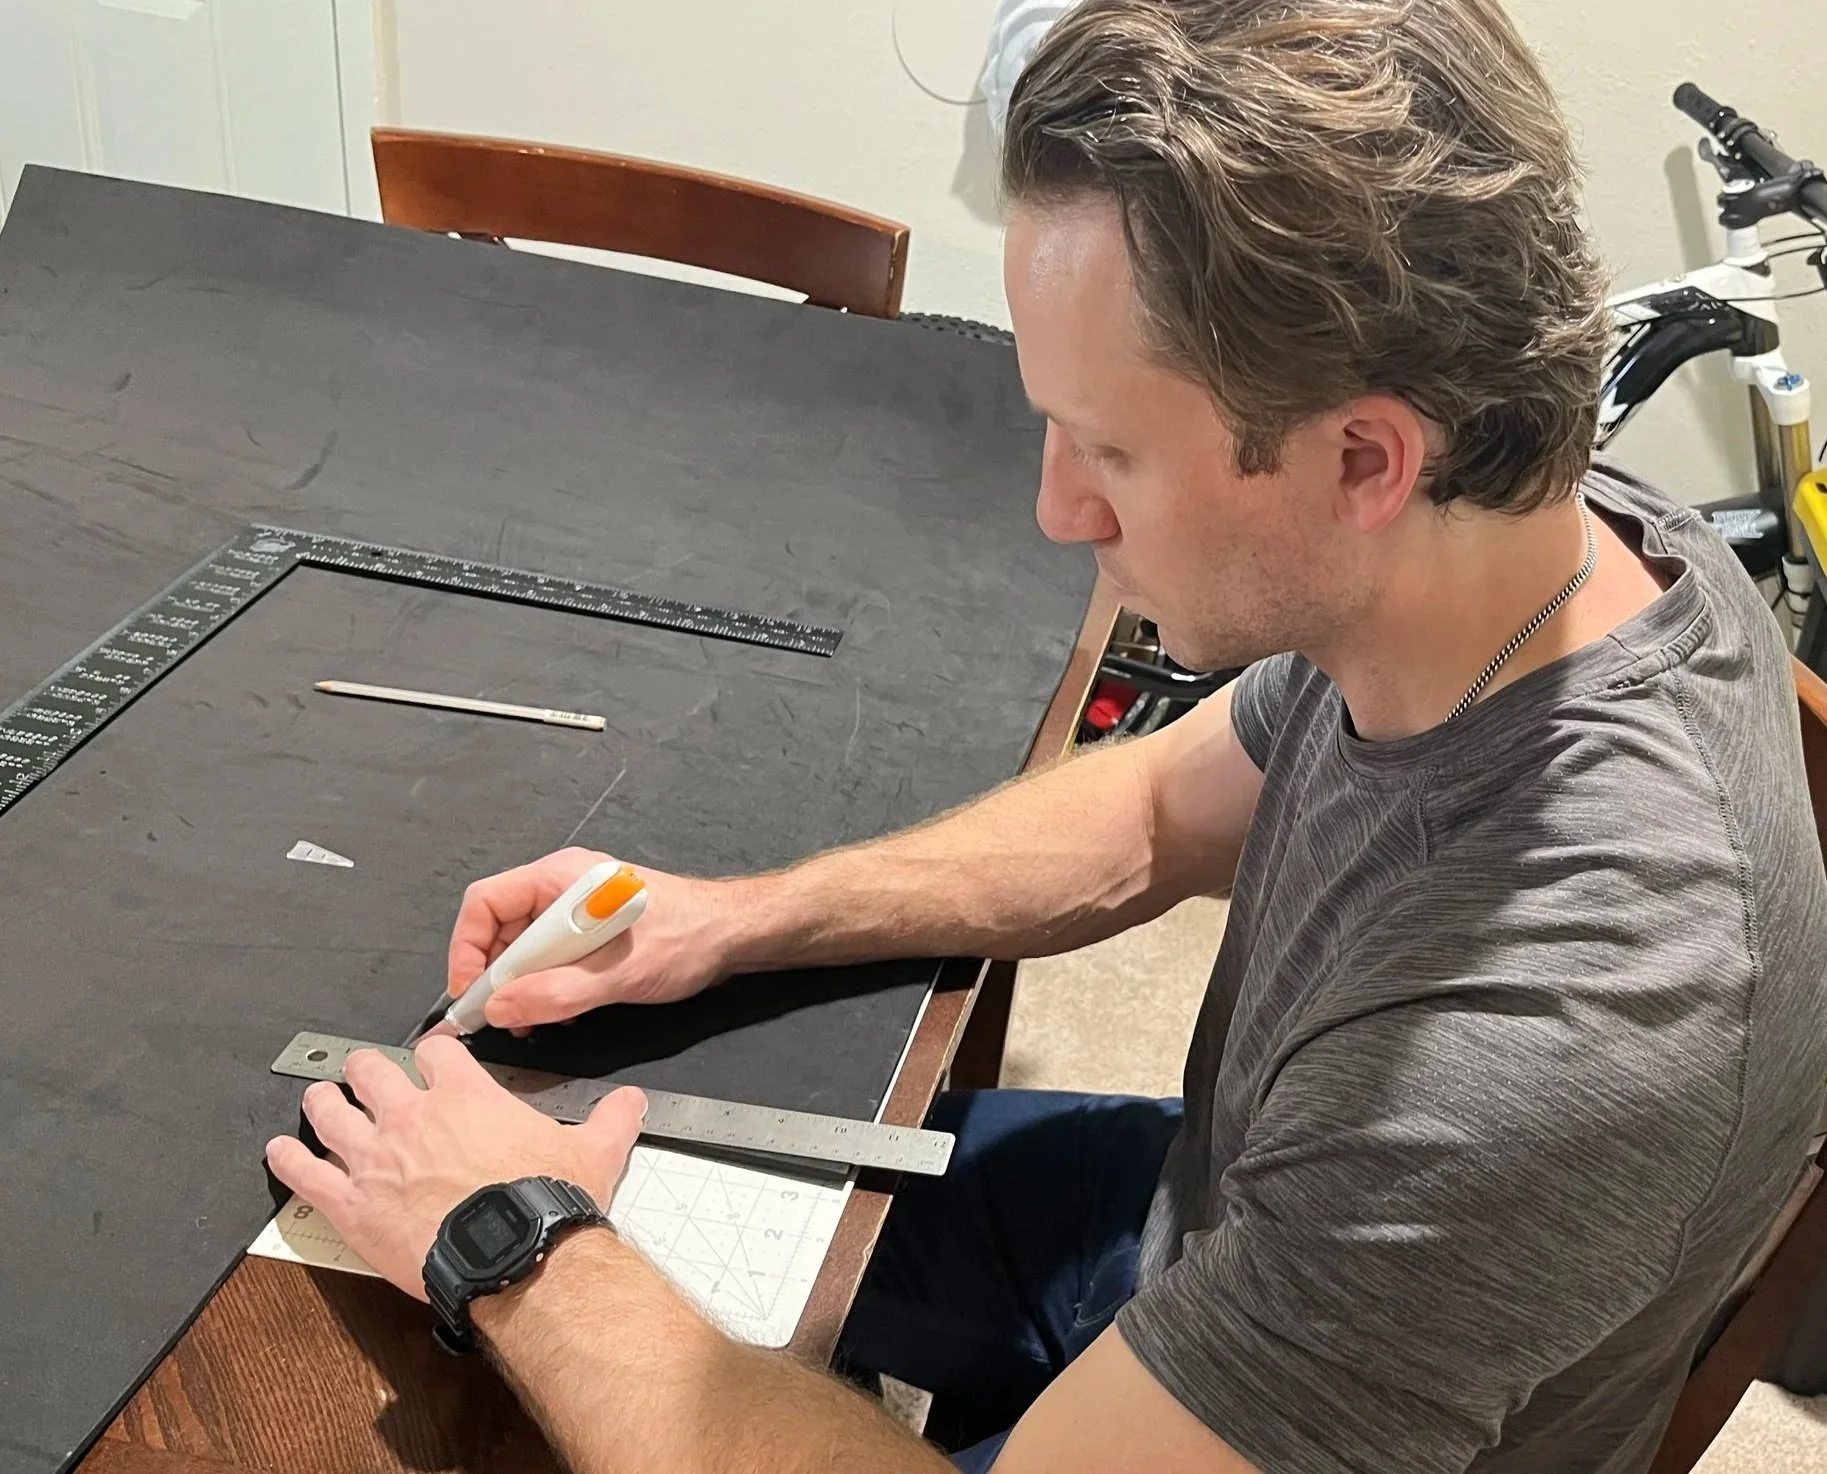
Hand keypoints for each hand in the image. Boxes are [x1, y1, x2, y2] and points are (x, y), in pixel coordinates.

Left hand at [264, 1036, 644, 1297]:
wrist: (517, 1255)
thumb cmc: (545, 1204)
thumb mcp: (595, 1151)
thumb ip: (613, 1119)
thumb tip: (633, 1104)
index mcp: (466, 1097)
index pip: (439, 1053)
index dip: (434, 1052)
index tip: (434, 1057)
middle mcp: (413, 1117)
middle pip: (372, 1069)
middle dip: (367, 1070)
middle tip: (366, 1074)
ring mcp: (376, 1157)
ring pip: (330, 1111)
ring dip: (323, 1103)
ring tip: (319, 1100)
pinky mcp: (351, 1203)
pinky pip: (305, 1174)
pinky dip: (287, 1161)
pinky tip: (278, 1153)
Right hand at [447, 847, 736, 1028]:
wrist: (731, 935)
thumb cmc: (686, 937)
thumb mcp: (617, 973)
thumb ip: (557, 992)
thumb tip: (500, 1009)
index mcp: (560, 878)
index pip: (485, 903)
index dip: (466, 949)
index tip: (471, 993)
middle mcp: (560, 889)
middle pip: (499, 929)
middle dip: (495, 977)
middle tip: (498, 1019)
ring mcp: (573, 912)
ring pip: (523, 950)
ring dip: (521, 989)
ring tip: (530, 1023)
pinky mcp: (588, 934)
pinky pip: (548, 959)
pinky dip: (544, 988)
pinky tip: (558, 1014)